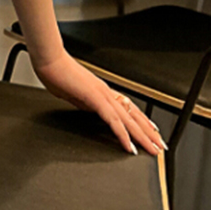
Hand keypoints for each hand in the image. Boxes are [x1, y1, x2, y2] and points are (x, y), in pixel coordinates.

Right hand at [31, 51, 165, 155]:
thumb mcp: (72, 92)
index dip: (141, 120)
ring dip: (141, 136)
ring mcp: (102, 94)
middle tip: (160, 146)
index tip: (151, 131)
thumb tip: (87, 107)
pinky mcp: (95, 98)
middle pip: (133, 115)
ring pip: (128, 119)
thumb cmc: (56, 72)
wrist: (49, 60)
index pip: (128, 107)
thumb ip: (82, 101)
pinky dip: (122, 134)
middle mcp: (106, 92)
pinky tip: (128, 145)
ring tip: (152, 149)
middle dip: (148, 132)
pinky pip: (113, 120)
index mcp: (101, 91)